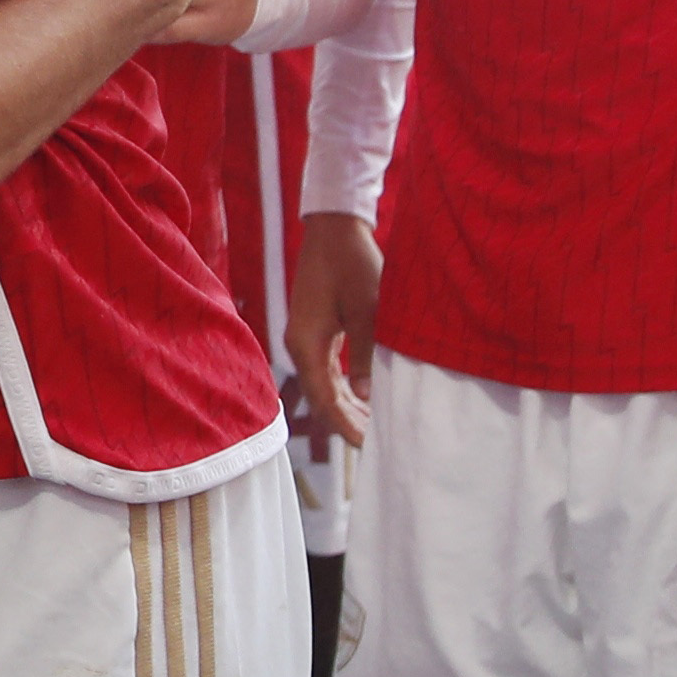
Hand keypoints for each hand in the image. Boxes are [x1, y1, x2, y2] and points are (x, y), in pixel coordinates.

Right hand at [288, 214, 382, 447]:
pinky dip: (343, 387)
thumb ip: (366, 355)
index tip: (368, 446)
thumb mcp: (368, 312)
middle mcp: (300, 345)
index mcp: (307, 343)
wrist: (334, 230)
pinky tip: (362, 397)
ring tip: (374, 425)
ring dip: (346, 405)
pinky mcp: (314, 330)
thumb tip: (369, 397)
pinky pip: (325, 369)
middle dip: (347, 421)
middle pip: (321, 396)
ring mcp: (305, 337)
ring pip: (323, 385)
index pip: (324, 399)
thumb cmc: (352, 265)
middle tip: (376, 443)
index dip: (346, 425)